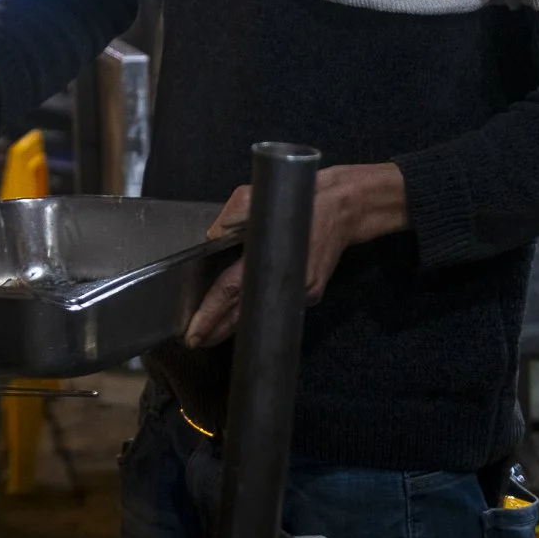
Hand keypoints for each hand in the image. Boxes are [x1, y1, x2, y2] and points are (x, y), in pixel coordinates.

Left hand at [182, 163, 409, 346]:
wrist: (345, 206)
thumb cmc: (298, 199)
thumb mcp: (252, 196)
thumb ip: (229, 218)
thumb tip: (212, 238)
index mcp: (268, 256)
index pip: (232, 291)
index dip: (211, 313)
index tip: (193, 332)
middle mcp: (287, 281)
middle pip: (245, 314)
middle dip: (219, 330)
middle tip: (195, 341)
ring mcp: (303, 291)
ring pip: (263, 310)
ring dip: (238, 321)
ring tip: (212, 331)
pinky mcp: (314, 292)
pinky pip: (282, 301)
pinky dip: (264, 304)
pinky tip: (247, 309)